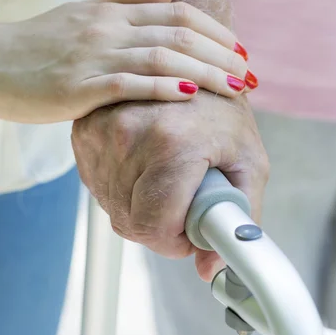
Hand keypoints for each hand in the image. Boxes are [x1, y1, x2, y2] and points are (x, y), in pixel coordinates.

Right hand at [0, 0, 255, 123]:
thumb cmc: (37, 40)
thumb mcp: (82, 10)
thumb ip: (125, 0)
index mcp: (113, 11)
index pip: (178, 12)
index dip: (215, 30)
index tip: (240, 50)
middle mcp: (109, 28)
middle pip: (179, 33)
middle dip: (222, 54)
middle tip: (250, 74)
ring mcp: (94, 55)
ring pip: (162, 56)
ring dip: (205, 71)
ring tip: (235, 86)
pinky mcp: (78, 86)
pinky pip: (128, 82)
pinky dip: (161, 86)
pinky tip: (188, 93)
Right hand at [72, 90, 268, 279]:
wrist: (194, 66)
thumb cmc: (224, 112)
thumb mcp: (250, 162)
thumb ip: (240, 221)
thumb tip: (210, 269)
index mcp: (173, 144)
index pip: (153, 227)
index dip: (174, 239)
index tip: (189, 228)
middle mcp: (130, 133)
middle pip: (130, 220)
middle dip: (159, 223)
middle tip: (183, 196)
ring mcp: (102, 128)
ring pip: (111, 204)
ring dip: (138, 203)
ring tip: (165, 173)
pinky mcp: (85, 127)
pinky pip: (97, 181)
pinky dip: (120, 184)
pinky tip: (143, 163)